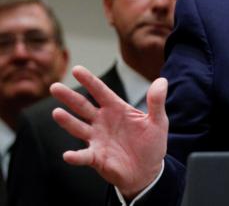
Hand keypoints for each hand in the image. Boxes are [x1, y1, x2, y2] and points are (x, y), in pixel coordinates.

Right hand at [50, 65, 168, 197]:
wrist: (148, 171)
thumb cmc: (150, 143)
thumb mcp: (158, 121)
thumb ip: (157, 102)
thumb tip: (162, 80)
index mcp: (116, 109)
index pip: (100, 91)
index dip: (89, 80)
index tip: (76, 69)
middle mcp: (102, 122)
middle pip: (83, 107)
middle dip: (69, 97)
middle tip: (55, 87)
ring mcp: (97, 139)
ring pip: (78, 128)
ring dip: (67, 121)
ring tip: (57, 113)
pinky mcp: (96, 158)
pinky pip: (84, 156)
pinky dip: (76, 156)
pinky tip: (68, 154)